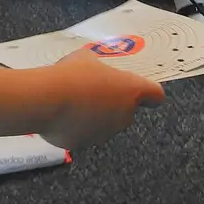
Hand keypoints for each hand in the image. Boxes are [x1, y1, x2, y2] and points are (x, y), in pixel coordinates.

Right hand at [41, 49, 164, 151]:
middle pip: (126, 111)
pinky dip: (76, 128)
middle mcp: (125, 115)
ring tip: (71, 102)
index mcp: (132, 91)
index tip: (142, 93)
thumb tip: (91, 69)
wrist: (47, 100)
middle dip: (113, 104)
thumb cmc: (72, 73)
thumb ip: (97, 66)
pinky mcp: (85, 145)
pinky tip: (60, 116)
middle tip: (92, 92)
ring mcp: (106, 133)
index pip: (156, 95)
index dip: (150, 94)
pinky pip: (84, 134)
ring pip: (105, 124)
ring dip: (94, 116)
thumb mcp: (86, 58)